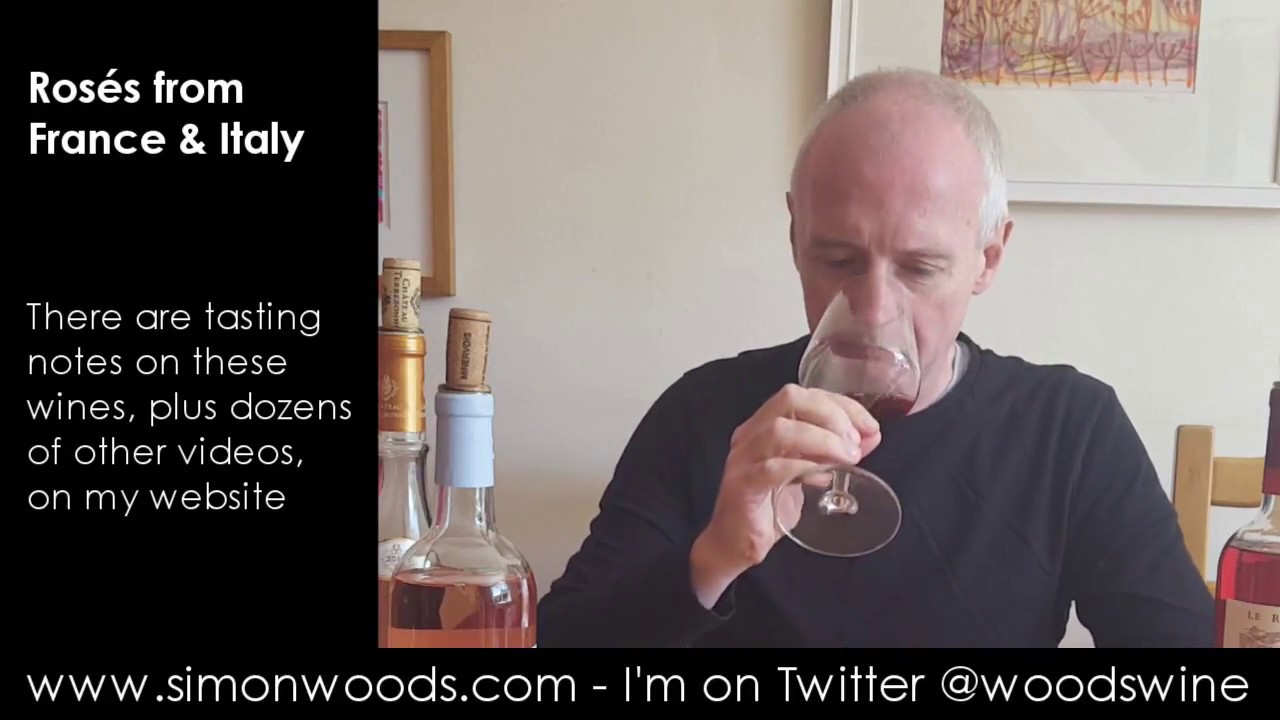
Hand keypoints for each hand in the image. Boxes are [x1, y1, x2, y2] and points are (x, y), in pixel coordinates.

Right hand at [690, 384, 880, 606]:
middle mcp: (751, 433)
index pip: (803, 394)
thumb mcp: (809, 473)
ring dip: (823, 440)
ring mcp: (743, 458)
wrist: (735, 544)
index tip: (869, 426)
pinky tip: (824, 479)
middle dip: (831, 415)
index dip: (841, 404)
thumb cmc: (771, 507)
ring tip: (849, 459)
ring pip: (780, 430)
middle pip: (789, 399)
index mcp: (765, 424)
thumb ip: (835, 453)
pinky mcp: (742, 486)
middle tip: (855, 442)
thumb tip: (871, 436)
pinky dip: (804, 468)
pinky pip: (772, 468)